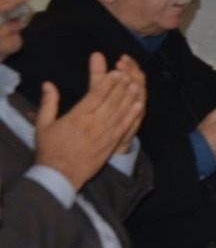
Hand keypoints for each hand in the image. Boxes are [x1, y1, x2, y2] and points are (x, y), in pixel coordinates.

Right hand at [35, 52, 145, 189]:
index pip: (96, 95)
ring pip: (120, 112)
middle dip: (120, 86)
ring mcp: (105, 134)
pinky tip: (139, 105)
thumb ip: (48, 103)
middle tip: (127, 74)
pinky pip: (125, 127)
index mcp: (77, 117)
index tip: (114, 72)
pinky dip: (133, 115)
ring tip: (135, 84)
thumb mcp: (43, 125)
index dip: (107, 82)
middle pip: (111, 100)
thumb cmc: (50, 150)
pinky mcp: (111, 145)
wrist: (59, 175)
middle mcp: (93, 123)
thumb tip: (48, 84)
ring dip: (129, 97)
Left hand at [104, 54, 145, 153]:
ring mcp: (137, 111)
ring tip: (123, 78)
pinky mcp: (133, 124)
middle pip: (140, 81)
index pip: (135, 72)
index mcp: (129, 87)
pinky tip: (133, 100)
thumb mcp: (99, 90)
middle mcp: (136, 98)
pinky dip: (137, 107)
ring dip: (134, 86)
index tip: (121, 58)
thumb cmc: (102, 112)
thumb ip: (98, 74)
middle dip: (131, 72)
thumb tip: (95, 53)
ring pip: (141, 96)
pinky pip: (138, 114)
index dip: (130, 65)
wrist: (109, 140)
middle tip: (121, 64)